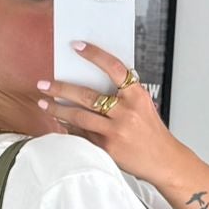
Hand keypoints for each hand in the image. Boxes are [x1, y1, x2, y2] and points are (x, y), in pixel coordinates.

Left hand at [36, 41, 183, 184]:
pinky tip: (58, 122)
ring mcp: (115, 131)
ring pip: (79, 116)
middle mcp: (126, 112)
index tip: (76, 46)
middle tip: (44, 84)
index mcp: (137, 96)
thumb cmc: (151, 133)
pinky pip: (81, 135)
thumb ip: (122, 94)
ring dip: (57, 109)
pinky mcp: (107, 149)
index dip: (95, 55)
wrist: (164, 161)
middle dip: (61, 88)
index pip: (114, 68)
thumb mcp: (143, 106)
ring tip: (43, 103)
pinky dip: (68, 128)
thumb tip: (91, 81)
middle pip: (87, 95)